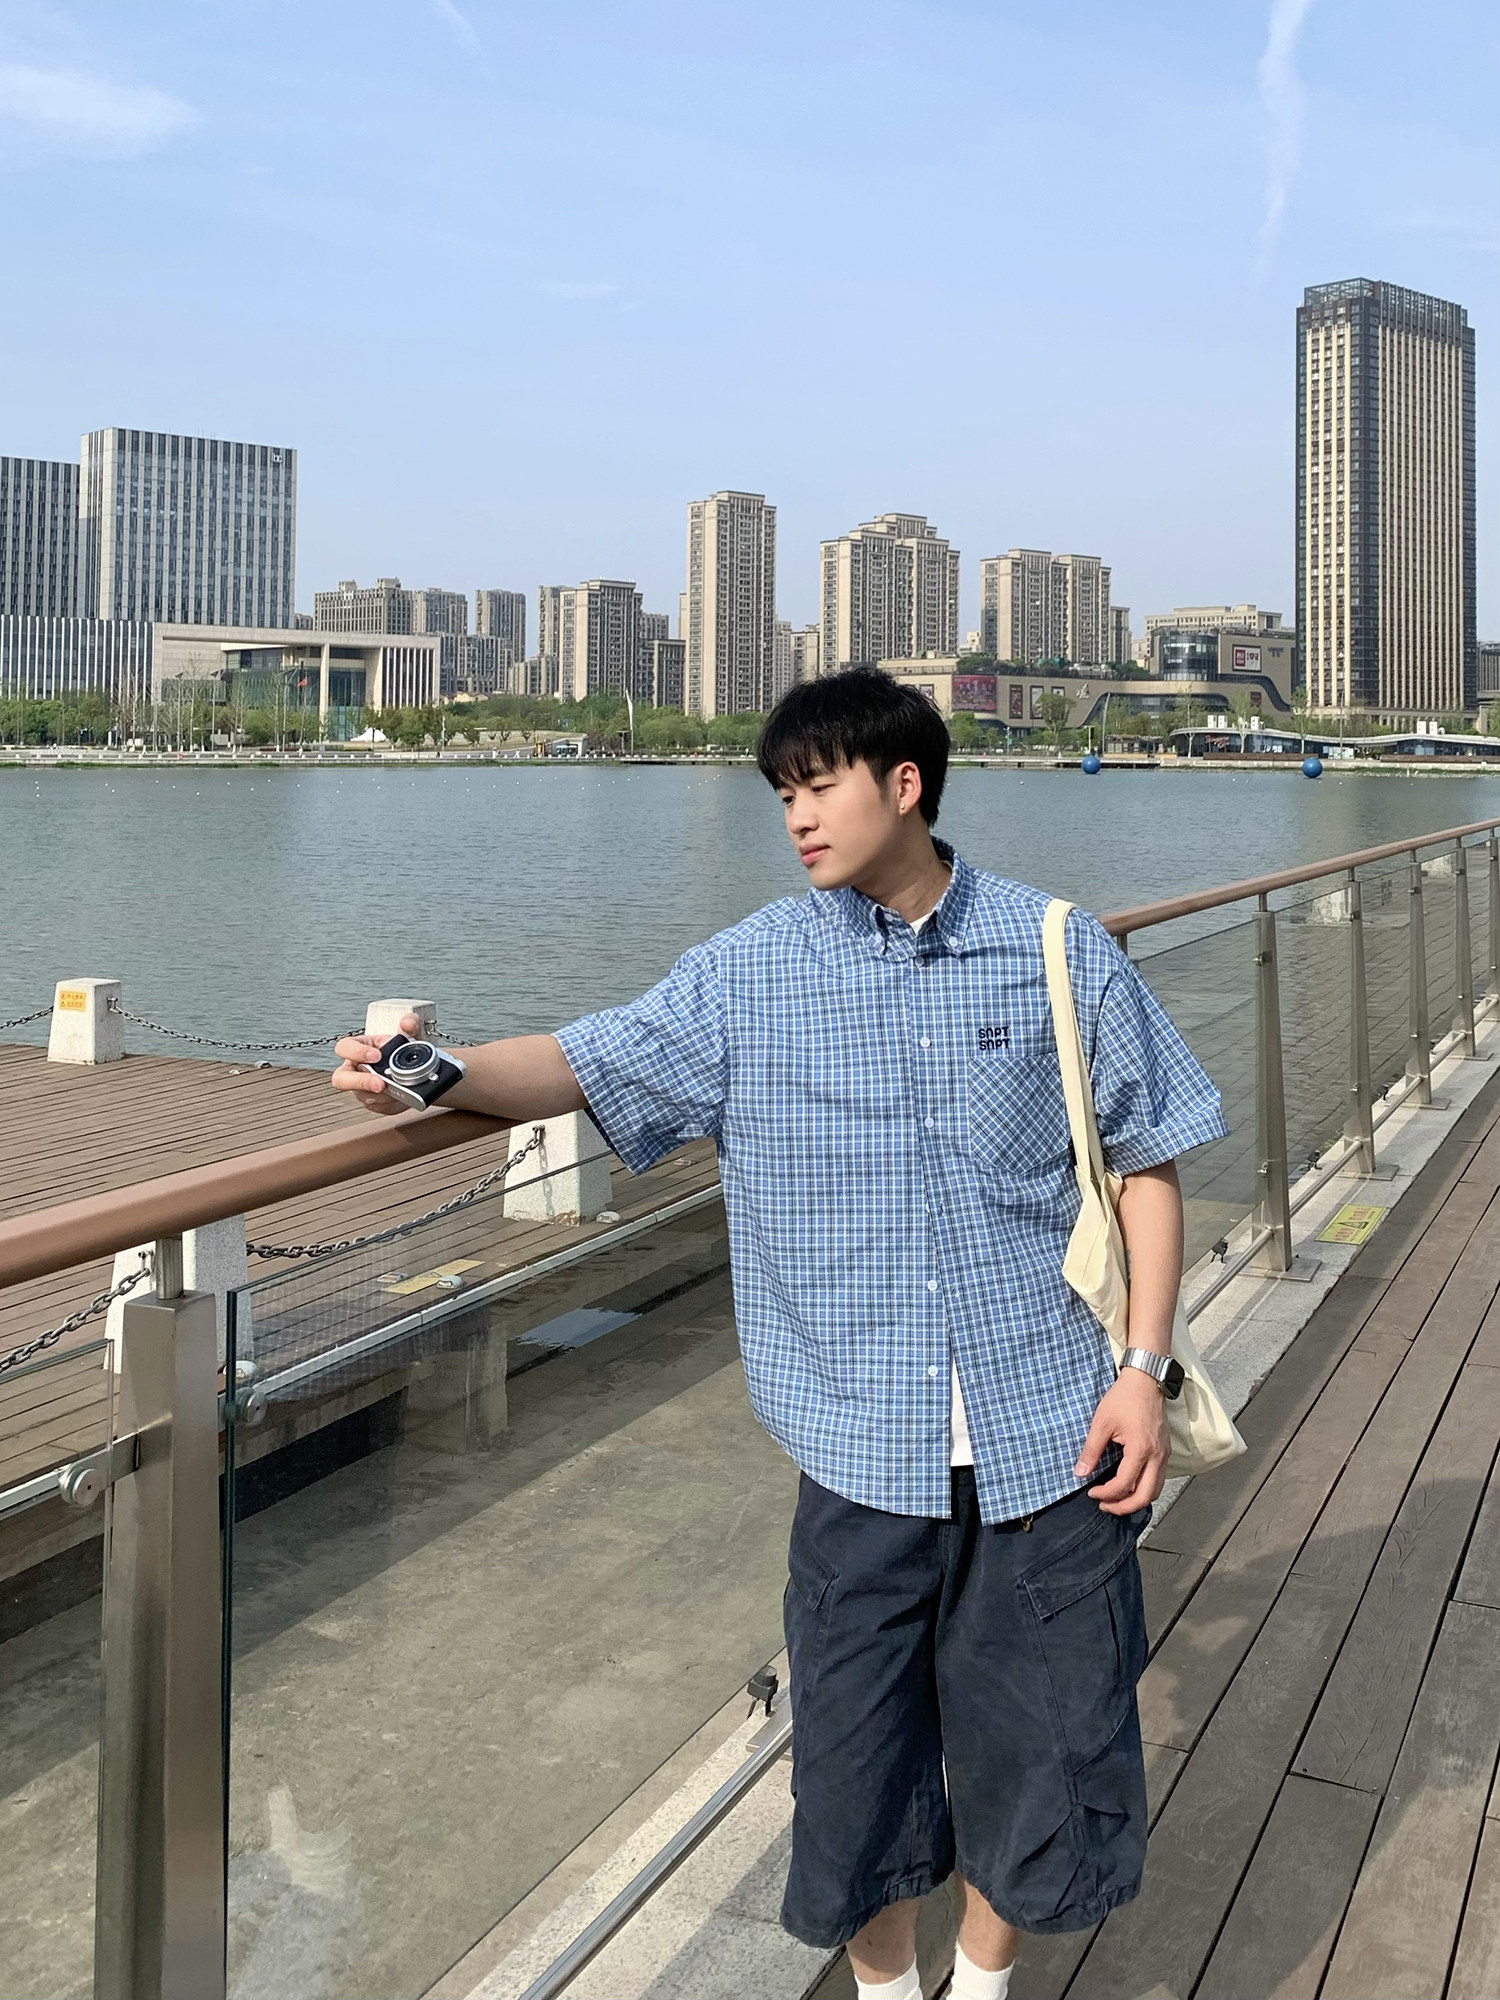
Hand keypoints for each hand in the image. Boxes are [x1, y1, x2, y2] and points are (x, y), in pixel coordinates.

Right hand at [331, 1012, 421, 1114]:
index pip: (344, 1047)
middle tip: (380, 1084)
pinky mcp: (372, 1103)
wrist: (417, 1071)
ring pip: (362, 1096)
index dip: (356, 1052)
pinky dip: (390, 1103)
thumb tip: (406, 1023)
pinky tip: (400, 1097)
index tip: (377, 1056)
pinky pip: (377, 1106)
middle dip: (359, 1082)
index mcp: (358, 1048)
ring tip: (399, 1090)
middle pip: (340, 1079)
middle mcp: (355, 1069)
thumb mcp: (410, 1033)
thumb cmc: (405, 1050)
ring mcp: (361, 1088)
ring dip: (381, 1095)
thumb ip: (411, 1023)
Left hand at [1075, 1368, 1170, 1514]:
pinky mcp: (1165, 1450)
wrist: (1146, 1379)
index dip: (1106, 1494)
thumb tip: (1080, 1473)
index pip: (1124, 1484)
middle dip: (1124, 1507)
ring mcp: (1164, 1454)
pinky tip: (1129, 1484)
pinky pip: (1158, 1479)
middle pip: (1145, 1497)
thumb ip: (1091, 1450)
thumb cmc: (1123, 1398)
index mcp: (1141, 1450)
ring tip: (1116, 1499)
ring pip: (1155, 1490)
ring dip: (1136, 1500)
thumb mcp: (1101, 1423)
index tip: (1091, 1492)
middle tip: (1105, 1506)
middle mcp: (1157, 1456)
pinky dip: (1145, 1488)